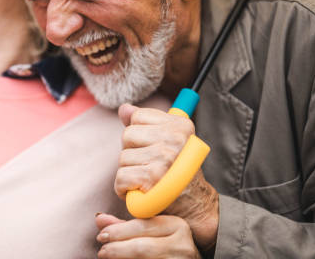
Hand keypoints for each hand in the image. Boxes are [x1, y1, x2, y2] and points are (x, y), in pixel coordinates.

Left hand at [96, 213, 200, 257]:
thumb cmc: (168, 247)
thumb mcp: (151, 232)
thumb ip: (126, 226)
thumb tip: (99, 219)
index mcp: (177, 225)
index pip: (142, 226)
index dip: (119, 231)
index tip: (102, 235)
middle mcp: (182, 244)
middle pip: (142, 247)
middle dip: (117, 249)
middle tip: (102, 251)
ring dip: (121, 258)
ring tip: (107, 257)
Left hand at [115, 104, 218, 250]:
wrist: (193, 206)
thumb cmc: (177, 171)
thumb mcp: (167, 141)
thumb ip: (144, 122)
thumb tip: (124, 108)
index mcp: (180, 125)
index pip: (138, 117)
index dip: (140, 135)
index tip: (153, 147)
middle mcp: (175, 139)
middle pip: (127, 135)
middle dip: (132, 152)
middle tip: (149, 166)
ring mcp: (164, 158)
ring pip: (122, 157)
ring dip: (129, 172)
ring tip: (147, 179)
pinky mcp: (152, 178)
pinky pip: (121, 177)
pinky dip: (124, 188)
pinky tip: (139, 191)